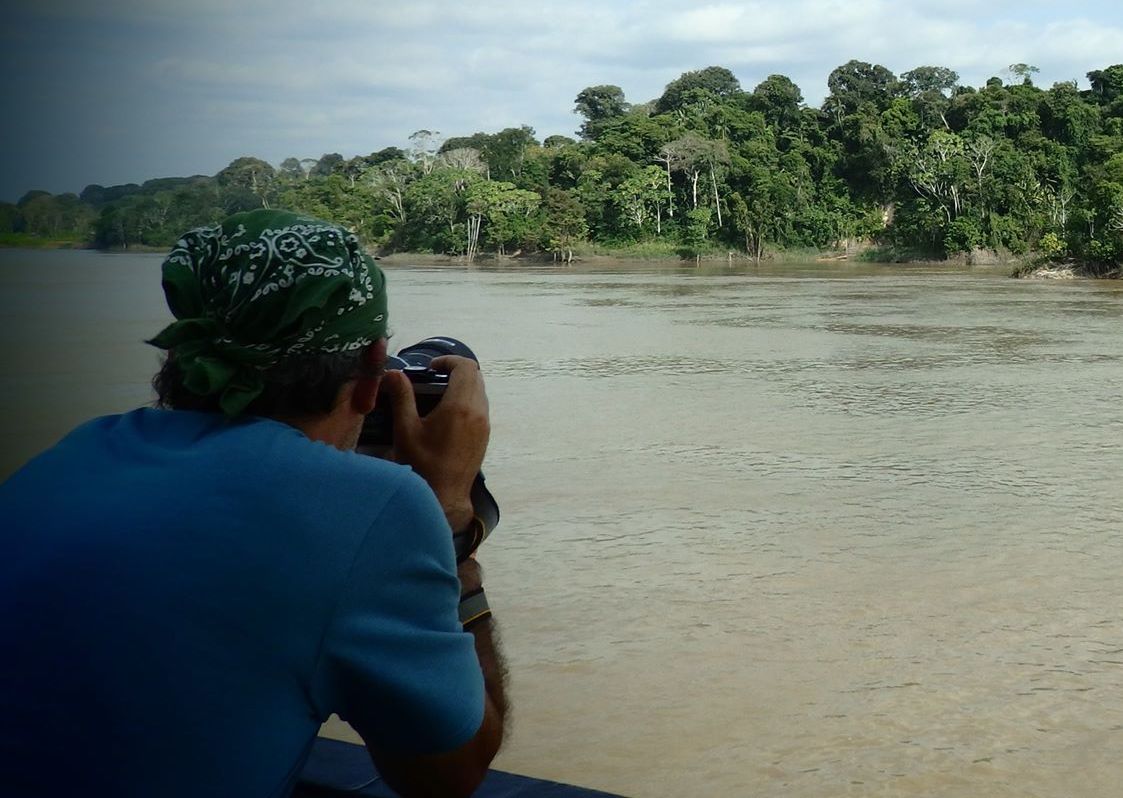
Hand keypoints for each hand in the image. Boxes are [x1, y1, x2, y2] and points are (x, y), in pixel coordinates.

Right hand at [383, 355, 489, 529]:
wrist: (444, 499)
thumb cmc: (422, 465)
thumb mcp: (405, 429)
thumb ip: (401, 397)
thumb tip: (393, 373)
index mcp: (460, 406)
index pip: (466, 367)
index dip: (449, 360)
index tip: (431, 368)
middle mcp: (478, 412)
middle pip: (475, 377)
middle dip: (455, 371)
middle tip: (432, 378)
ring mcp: (484, 425)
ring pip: (480, 392)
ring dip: (462, 387)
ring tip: (437, 396)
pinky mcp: (484, 437)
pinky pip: (480, 408)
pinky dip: (467, 402)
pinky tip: (446, 415)